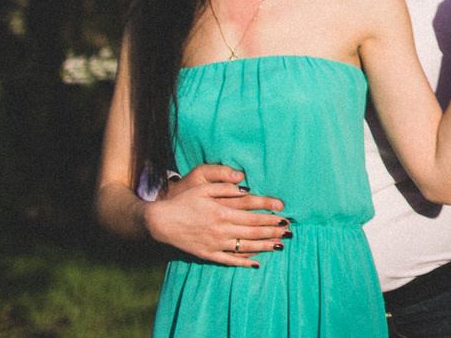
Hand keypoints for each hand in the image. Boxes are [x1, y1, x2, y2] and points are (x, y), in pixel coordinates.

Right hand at [143, 164, 288, 267]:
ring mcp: (214, 244)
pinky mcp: (207, 254)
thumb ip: (226, 187)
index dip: (271, 218)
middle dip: (273, 232)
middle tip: (289, 232)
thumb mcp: (203, 188)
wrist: (160, 222)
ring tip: (280, 246)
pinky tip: (256, 263)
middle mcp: (221, 230)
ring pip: (244, 247)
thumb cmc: (183, 201)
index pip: (253, 217)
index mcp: (222, 212)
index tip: (285, 218)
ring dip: (264, 247)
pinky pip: (229, 260)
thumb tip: (247, 189)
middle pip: (253, 232)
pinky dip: (243, 262)